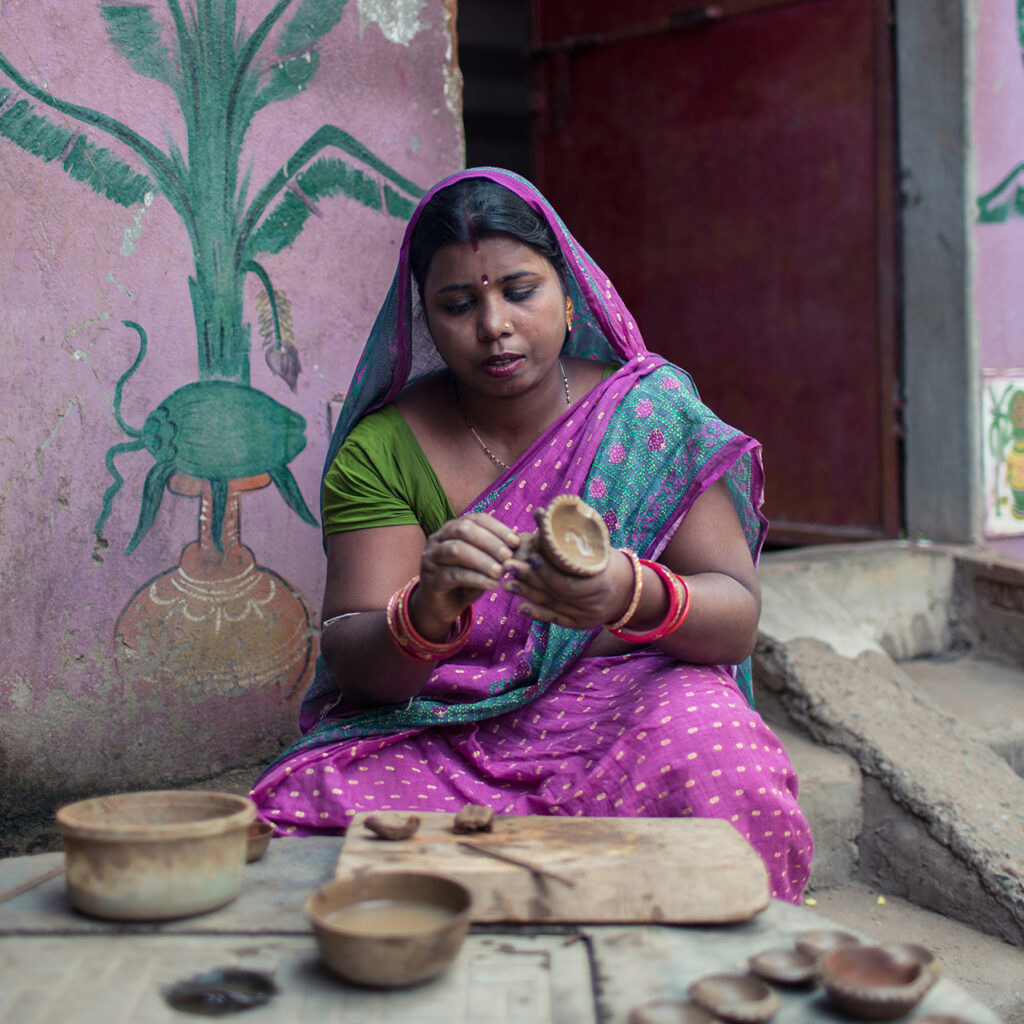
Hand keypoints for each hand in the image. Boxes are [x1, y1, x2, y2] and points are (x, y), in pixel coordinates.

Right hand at [414, 513, 519, 635]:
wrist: (441, 607)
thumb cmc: (465, 581)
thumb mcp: (481, 564)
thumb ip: (494, 554)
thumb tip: (517, 546)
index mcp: (452, 528)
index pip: (476, 519)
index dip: (497, 528)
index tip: (515, 542)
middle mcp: (438, 539)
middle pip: (464, 530)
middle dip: (490, 541)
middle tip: (508, 557)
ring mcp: (431, 558)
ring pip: (457, 550)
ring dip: (483, 560)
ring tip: (501, 572)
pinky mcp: (431, 579)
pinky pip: (454, 575)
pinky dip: (477, 579)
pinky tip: (492, 585)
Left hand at [503, 546, 635, 630]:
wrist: (627, 590)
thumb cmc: (607, 562)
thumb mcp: (597, 547)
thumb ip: (570, 533)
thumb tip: (540, 512)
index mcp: (602, 583)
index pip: (569, 582)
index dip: (548, 572)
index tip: (531, 557)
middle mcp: (594, 604)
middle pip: (556, 593)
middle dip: (530, 580)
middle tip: (509, 566)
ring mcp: (586, 617)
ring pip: (553, 607)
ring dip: (528, 596)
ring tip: (507, 584)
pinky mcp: (578, 624)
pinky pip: (555, 620)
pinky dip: (537, 613)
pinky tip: (520, 606)